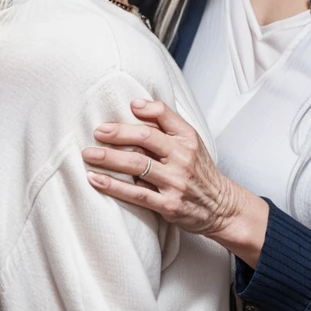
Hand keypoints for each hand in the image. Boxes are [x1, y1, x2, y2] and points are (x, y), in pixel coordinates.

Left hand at [82, 99, 268, 265]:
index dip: (144, 109)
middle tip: (97, 132)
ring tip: (89, 154)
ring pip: (137, 165)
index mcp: (188, 139)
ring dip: (109, 158)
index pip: (164, 116)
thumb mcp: (191, 141)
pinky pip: (136, 194)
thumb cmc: (199, 171)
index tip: (125, 107)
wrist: (221, 206)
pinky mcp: (168, 205)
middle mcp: (183, 158)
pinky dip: (114, 186)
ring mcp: (176, 182)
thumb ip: (167, 122)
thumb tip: (137, 104)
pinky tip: (96, 179)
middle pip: (145, 139)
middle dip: (117, 134)